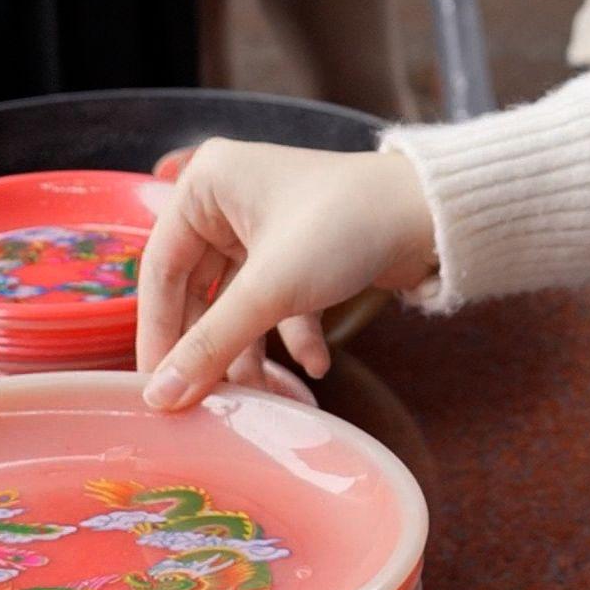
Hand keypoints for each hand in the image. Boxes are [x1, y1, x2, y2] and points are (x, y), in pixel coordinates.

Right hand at [136, 140, 442, 409]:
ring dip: (255, 354)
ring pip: (241, 304)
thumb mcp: (270, 290)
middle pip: (200, 293)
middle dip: (214, 350)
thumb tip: (159, 400)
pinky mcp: (301, 252)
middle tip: (208, 404)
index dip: (157, 334)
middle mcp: (230, 200)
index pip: (160, 270)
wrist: (433, 215)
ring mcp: (266, 227)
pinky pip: (280, 302)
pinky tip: (316, 367)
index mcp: (206, 186)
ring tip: (271, 400)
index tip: (155, 390)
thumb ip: (211, 345)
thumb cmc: (345, 227)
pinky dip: (294, 336)